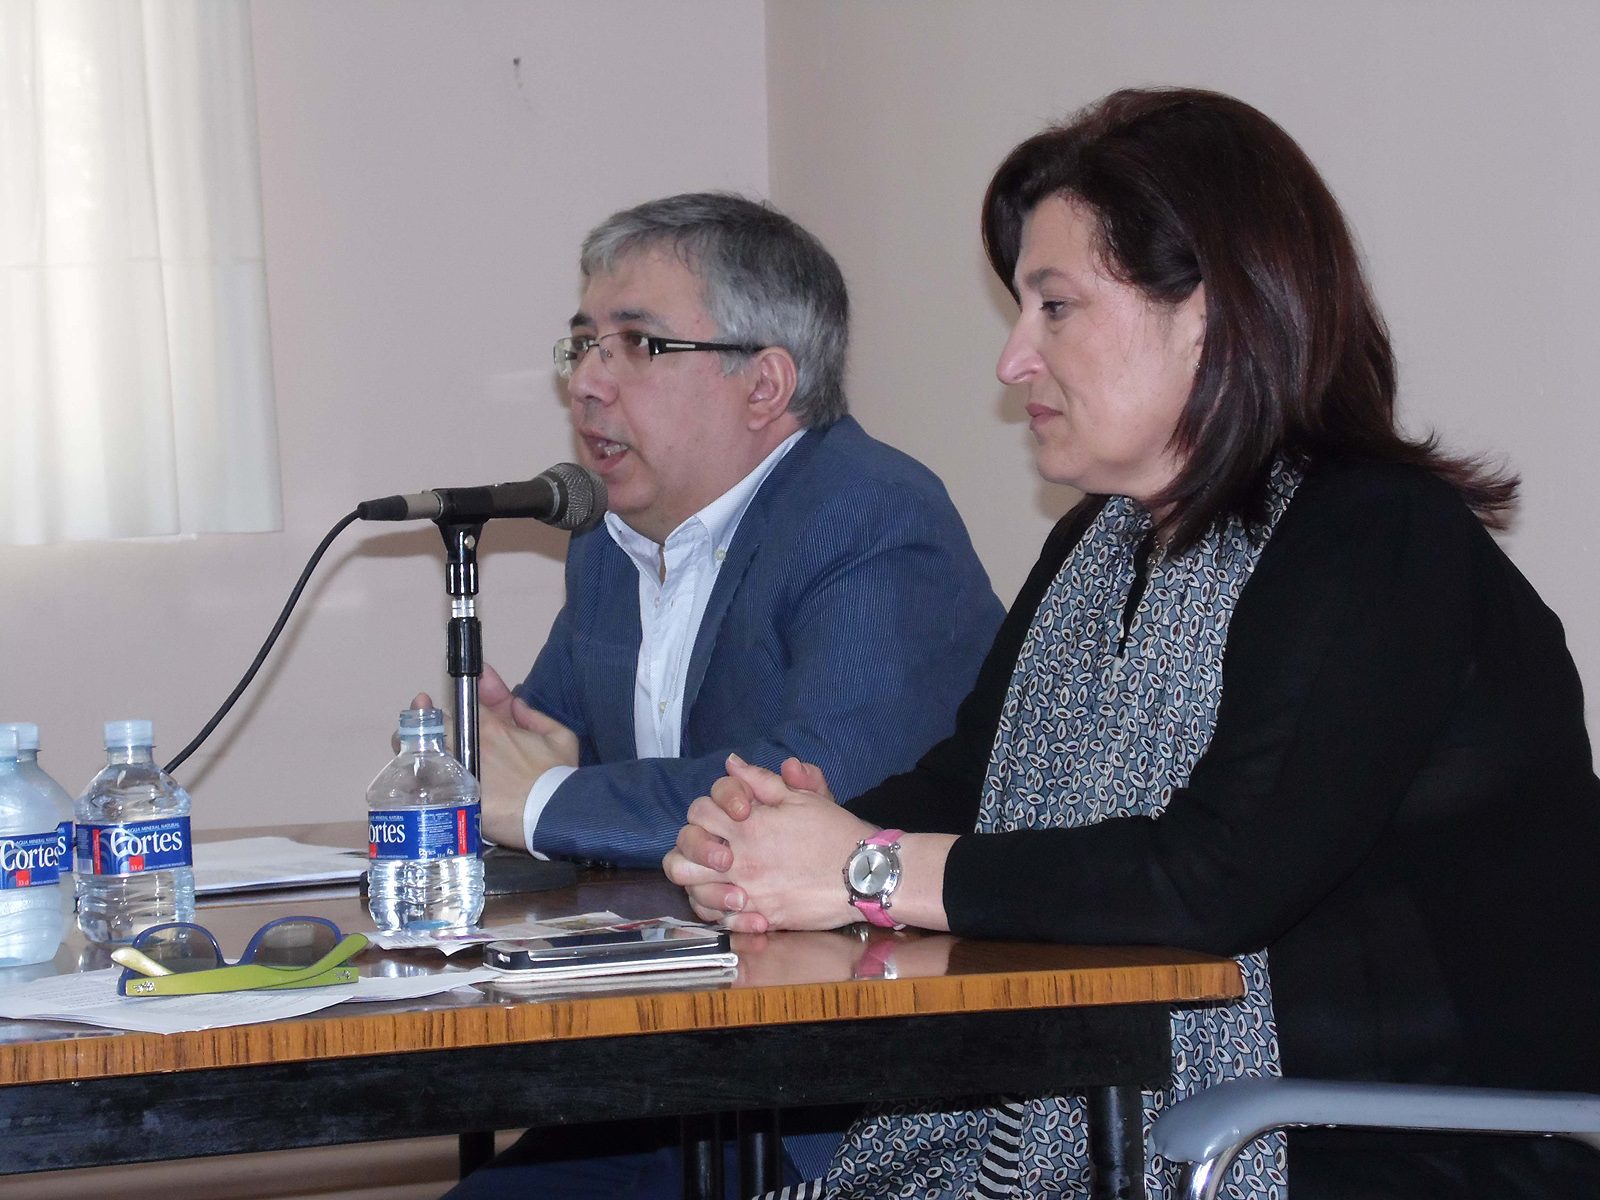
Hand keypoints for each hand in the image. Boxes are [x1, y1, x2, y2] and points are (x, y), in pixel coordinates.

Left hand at [408, 666, 579, 851]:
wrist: (552, 814)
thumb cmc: (558, 777)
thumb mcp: (561, 738)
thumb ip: (536, 716)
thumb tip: (517, 705)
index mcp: (494, 727)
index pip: (463, 704)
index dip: (452, 701)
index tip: (429, 700)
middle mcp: (471, 744)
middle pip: (437, 725)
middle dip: (424, 721)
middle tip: (414, 722)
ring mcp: (460, 770)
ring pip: (425, 751)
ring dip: (412, 745)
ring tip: (402, 745)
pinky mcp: (454, 796)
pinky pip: (425, 782)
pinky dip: (414, 776)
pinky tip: (407, 774)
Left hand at [663, 756, 871, 931]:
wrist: (862, 873)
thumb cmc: (834, 832)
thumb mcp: (800, 796)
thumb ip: (761, 780)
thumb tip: (733, 764)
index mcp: (747, 825)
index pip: (699, 811)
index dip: (707, 810)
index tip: (729, 816)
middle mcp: (739, 859)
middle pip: (681, 854)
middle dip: (690, 848)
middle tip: (712, 849)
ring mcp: (745, 891)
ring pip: (692, 889)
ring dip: (696, 881)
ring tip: (714, 875)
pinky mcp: (758, 916)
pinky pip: (717, 917)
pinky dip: (716, 909)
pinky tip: (728, 899)